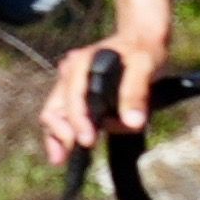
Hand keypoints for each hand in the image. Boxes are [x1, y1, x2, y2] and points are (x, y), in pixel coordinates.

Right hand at [39, 28, 166, 164]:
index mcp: (83, 63)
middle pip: (55, 108)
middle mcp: (71, 74)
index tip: (88, 141)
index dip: (78, 121)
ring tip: (61, 159)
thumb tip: (133, 122)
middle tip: (66, 158)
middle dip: (59, 135)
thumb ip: (136, 92)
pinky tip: (66, 151)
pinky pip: (63, 117)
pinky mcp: (77, 96)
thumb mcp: (145, 66)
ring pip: (54, 114)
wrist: (143, 40)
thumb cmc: (143, 50)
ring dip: (58, 137)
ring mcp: (71, 85)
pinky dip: (63, 133)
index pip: (72, 96)